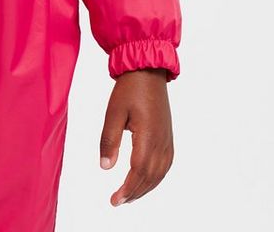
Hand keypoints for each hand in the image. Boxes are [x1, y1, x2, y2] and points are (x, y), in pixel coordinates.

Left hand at [99, 68, 173, 205]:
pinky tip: (145, 180)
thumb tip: (106, 167)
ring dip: (145, 187)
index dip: (128, 189)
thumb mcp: (113, 112)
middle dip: (134, 192)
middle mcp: (161, 141)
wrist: (148, 71)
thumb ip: (109, 140)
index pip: (138, 171)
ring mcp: (167, 139)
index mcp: (148, 136)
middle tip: (117, 201)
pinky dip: (155, 177)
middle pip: (150, 176)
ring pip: (159, 173)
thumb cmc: (129, 89)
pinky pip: (165, 165)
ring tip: (129, 195)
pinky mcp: (168, 136)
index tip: (115, 200)